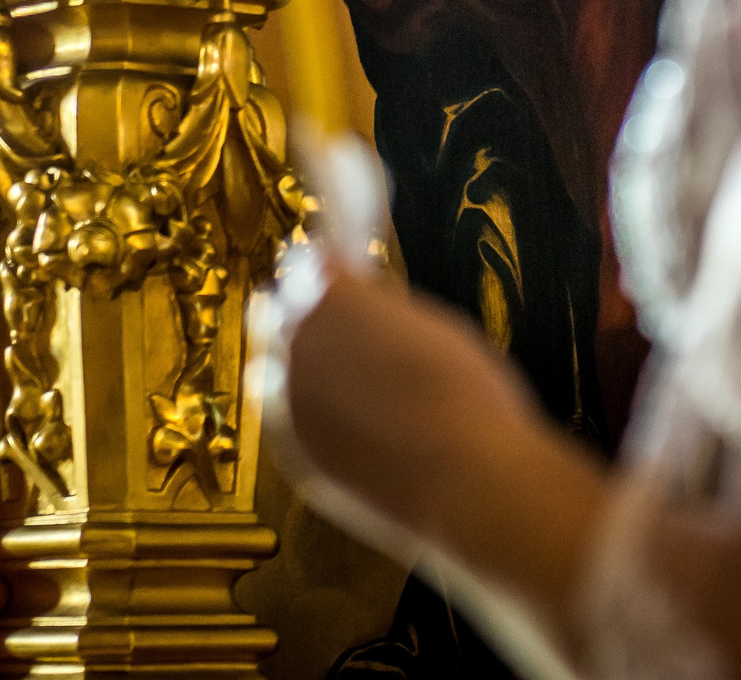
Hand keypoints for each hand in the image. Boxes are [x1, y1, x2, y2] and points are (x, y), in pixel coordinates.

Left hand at [262, 242, 539, 549]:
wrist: (465, 480)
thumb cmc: (467, 395)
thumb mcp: (432, 326)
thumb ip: (382, 310)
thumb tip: (368, 307)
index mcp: (334, 294)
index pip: (305, 261)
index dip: (323, 270)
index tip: (339, 274)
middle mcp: (298, 341)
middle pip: (280, 313)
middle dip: (305, 316)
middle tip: (345, 331)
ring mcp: (290, 400)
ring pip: (274, 369)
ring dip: (300, 369)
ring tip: (347, 385)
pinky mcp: (294, 452)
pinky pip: (287, 420)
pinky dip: (309, 417)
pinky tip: (351, 426)